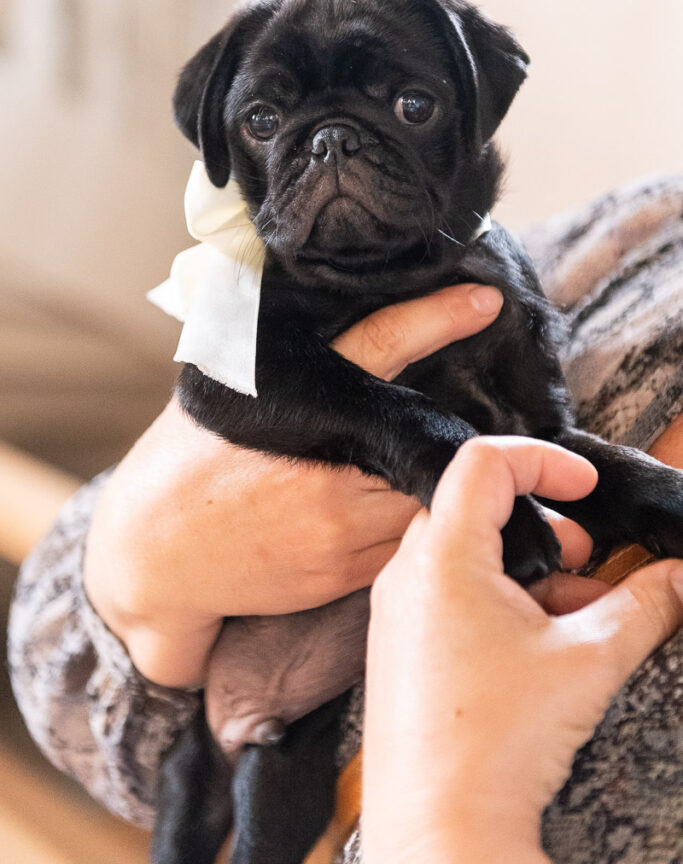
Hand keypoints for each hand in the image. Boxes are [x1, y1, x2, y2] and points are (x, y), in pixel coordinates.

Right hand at [84, 283, 502, 686]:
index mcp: (295, 407)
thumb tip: (323, 323)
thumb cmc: (185, 465)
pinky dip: (429, 534)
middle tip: (528, 443)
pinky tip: (424, 527)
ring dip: (463, 496)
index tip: (485, 299)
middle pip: (431, 443)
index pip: (376, 349)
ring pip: (431, 503)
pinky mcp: (347, 570)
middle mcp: (327, 466)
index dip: (434, 319)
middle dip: (483, 446)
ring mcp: (341, 525)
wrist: (152, 559)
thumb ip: (283, 368)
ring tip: (488, 494)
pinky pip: (410, 547)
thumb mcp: (222, 396)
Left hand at [363, 436, 682, 863]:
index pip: (484, 461)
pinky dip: (497, 602)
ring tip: (577, 615)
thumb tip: (678, 577)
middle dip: (541, 526)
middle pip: (475, 508)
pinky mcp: (399, 648)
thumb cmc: (496, 741)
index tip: (585, 487)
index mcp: (442, 556)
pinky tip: (540, 647)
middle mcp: (407, 575)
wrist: (439, 829)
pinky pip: (448, 597)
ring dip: (526, 571)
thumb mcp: (588, 659)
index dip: (544, 459)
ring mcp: (397, 612)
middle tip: (586, 557)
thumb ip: (643, 605)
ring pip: (465, 557)